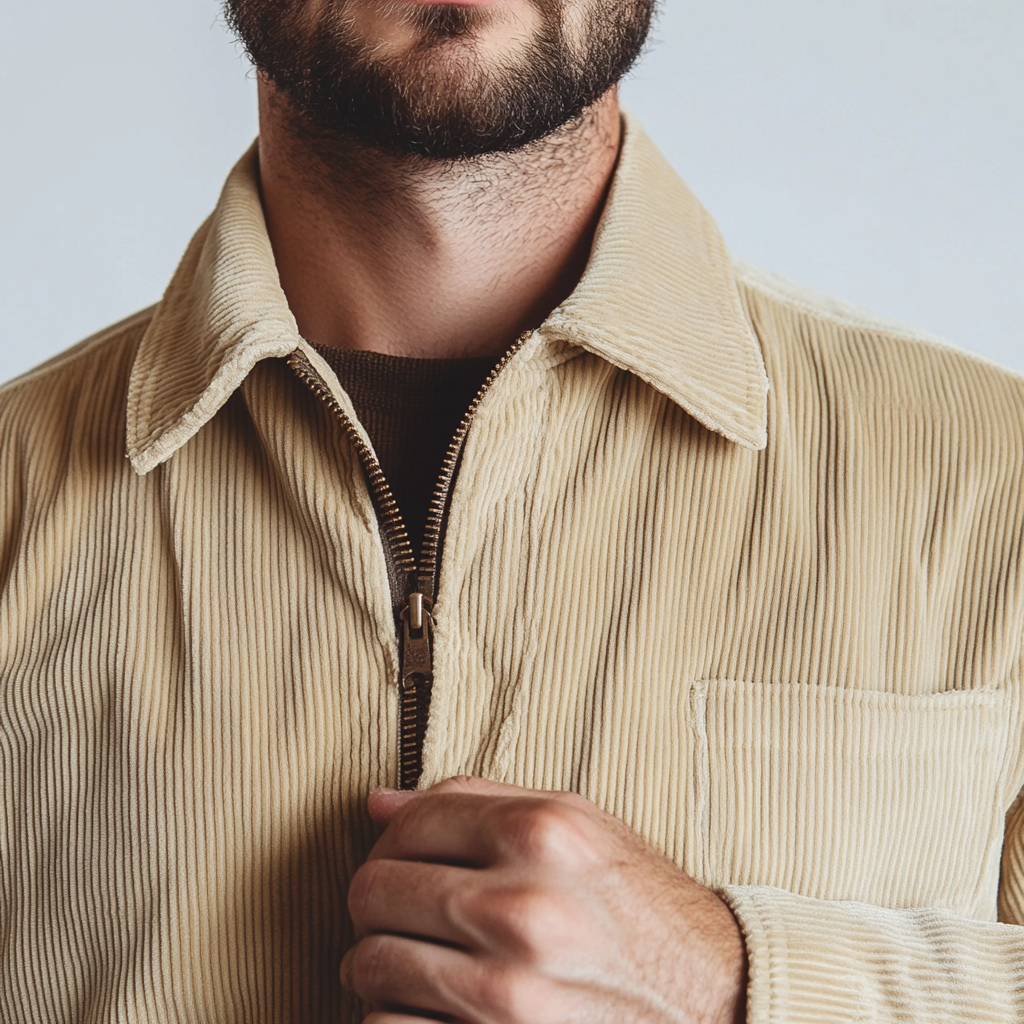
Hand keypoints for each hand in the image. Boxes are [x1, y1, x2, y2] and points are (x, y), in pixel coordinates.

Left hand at [341, 776, 746, 1023]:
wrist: (714, 1000)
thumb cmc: (638, 906)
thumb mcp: (577, 825)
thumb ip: (476, 802)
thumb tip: (376, 803)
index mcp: (541, 833)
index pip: (407, 824)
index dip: (391, 841)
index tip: (402, 859)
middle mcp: (523, 908)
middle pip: (373, 892)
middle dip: (376, 903)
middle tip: (400, 914)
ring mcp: (509, 992)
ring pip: (369, 964)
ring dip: (376, 963)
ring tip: (409, 960)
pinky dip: (394, 1016)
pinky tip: (428, 1004)